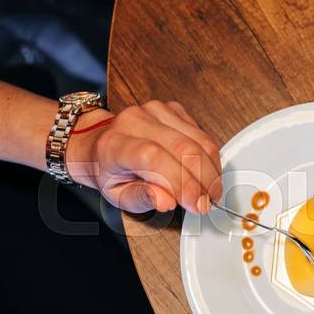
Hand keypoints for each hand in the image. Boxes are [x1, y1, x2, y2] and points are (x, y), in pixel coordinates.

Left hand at [67, 101, 222, 213]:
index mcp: (114, 144)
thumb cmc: (110, 171)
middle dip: (203, 181)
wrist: (102, 143)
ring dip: (211, 171)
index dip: (181, 182)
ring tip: (210, 191)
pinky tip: (205, 173)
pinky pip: (202, 134)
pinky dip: (209, 158)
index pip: (153, 157)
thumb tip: (167, 202)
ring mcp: (155, 111)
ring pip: (198, 141)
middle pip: (183, 148)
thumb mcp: (118, 196)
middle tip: (208, 202)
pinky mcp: (173, 109)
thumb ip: (142, 199)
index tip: (196, 204)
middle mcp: (134, 121)